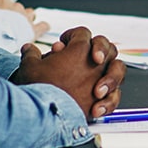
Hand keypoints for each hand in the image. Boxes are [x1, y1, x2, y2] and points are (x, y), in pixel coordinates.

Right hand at [0, 0, 49, 37]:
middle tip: (8, 25)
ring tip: (21, 29)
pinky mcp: (33, 30)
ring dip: (26, 20)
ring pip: (30, 14)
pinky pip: (43, 25)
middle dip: (14, 15)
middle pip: (18, 6)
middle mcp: (16, 7)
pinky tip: (42, 28)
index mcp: (2, 1)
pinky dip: (43, 27)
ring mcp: (25, 18)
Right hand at [10, 27, 125, 117]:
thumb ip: (31, 54)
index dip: (71, 36)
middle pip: (106, 46)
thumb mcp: (29, 66)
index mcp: (79, 49)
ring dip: (108, 70)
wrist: (44, 113)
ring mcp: (101, 81)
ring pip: (118, 68)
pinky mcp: (102, 101)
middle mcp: (95, 64)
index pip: (82, 34)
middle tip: (83, 55)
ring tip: (95, 77)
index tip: (62, 45)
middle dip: (96, 48)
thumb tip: (29, 49)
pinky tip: (98, 100)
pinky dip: (109, 97)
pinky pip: (115, 95)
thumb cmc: (38, 88)